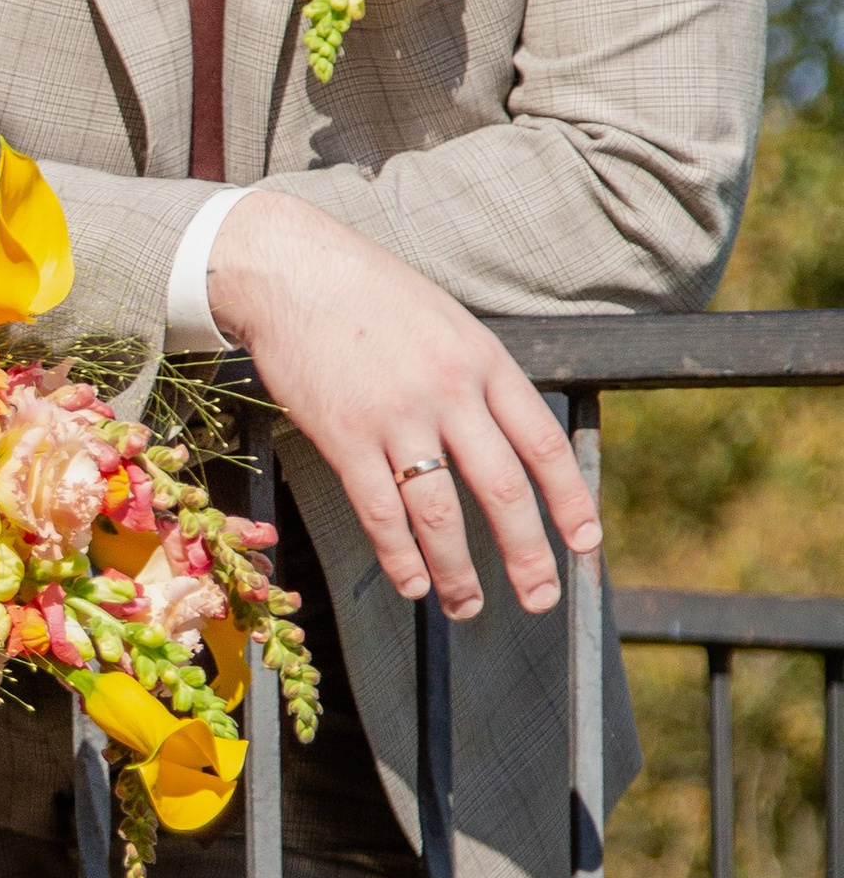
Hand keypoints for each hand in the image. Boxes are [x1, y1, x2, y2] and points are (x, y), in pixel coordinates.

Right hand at [205, 189, 598, 622]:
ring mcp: (395, 415)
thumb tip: (509, 443)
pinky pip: (380, 511)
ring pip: (441, 512)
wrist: (293, 271)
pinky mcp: (344, 436)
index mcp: (484, 361)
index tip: (584, 545)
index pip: (543, 444)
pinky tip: (412, 583)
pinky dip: (399, 556)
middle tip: (540, 598)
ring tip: (467, 605)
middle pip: (503, 489)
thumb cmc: (370, 297)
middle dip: (528, 554)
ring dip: (458, 570)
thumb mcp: (448, 323)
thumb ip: (479, 380)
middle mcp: (449, 391)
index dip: (570, 501)